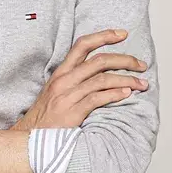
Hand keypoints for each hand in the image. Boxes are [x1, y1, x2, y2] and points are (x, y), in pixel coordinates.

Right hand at [11, 29, 148, 131]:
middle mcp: (64, 80)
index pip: (82, 45)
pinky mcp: (72, 112)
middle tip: (141, 64)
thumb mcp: (55, 92)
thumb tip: (99, 74)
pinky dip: (115, 95)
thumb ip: (73, 81)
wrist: (30, 139)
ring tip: (141, 84)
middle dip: (125, 59)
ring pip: (103, 79)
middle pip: (99, 60)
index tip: (123, 34)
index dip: (104, 36)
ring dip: (126, 80)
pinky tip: (126, 94)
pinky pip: (98, 98)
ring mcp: (68, 96)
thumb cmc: (45, 118)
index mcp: (61, 72)